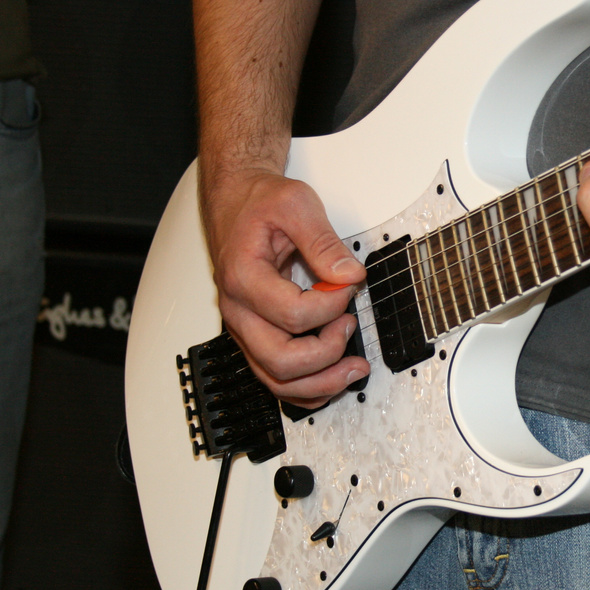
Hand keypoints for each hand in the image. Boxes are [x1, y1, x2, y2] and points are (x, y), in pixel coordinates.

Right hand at [203, 167, 368, 405]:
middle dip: (326, 355)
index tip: (348, 286)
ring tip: (354, 368)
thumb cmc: (259, 203)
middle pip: (280, 361)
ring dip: (320, 383)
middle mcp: (238, 310)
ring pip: (276, 380)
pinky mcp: (254, 335)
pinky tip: (332, 377)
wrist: (235, 202)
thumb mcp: (296, 204)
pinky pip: (275, 377)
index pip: (292, 314)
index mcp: (243, 277)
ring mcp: (244, 328)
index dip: (330, 306)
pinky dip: (306, 388)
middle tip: (351, 328)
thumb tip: (349, 275)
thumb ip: (324, 241)